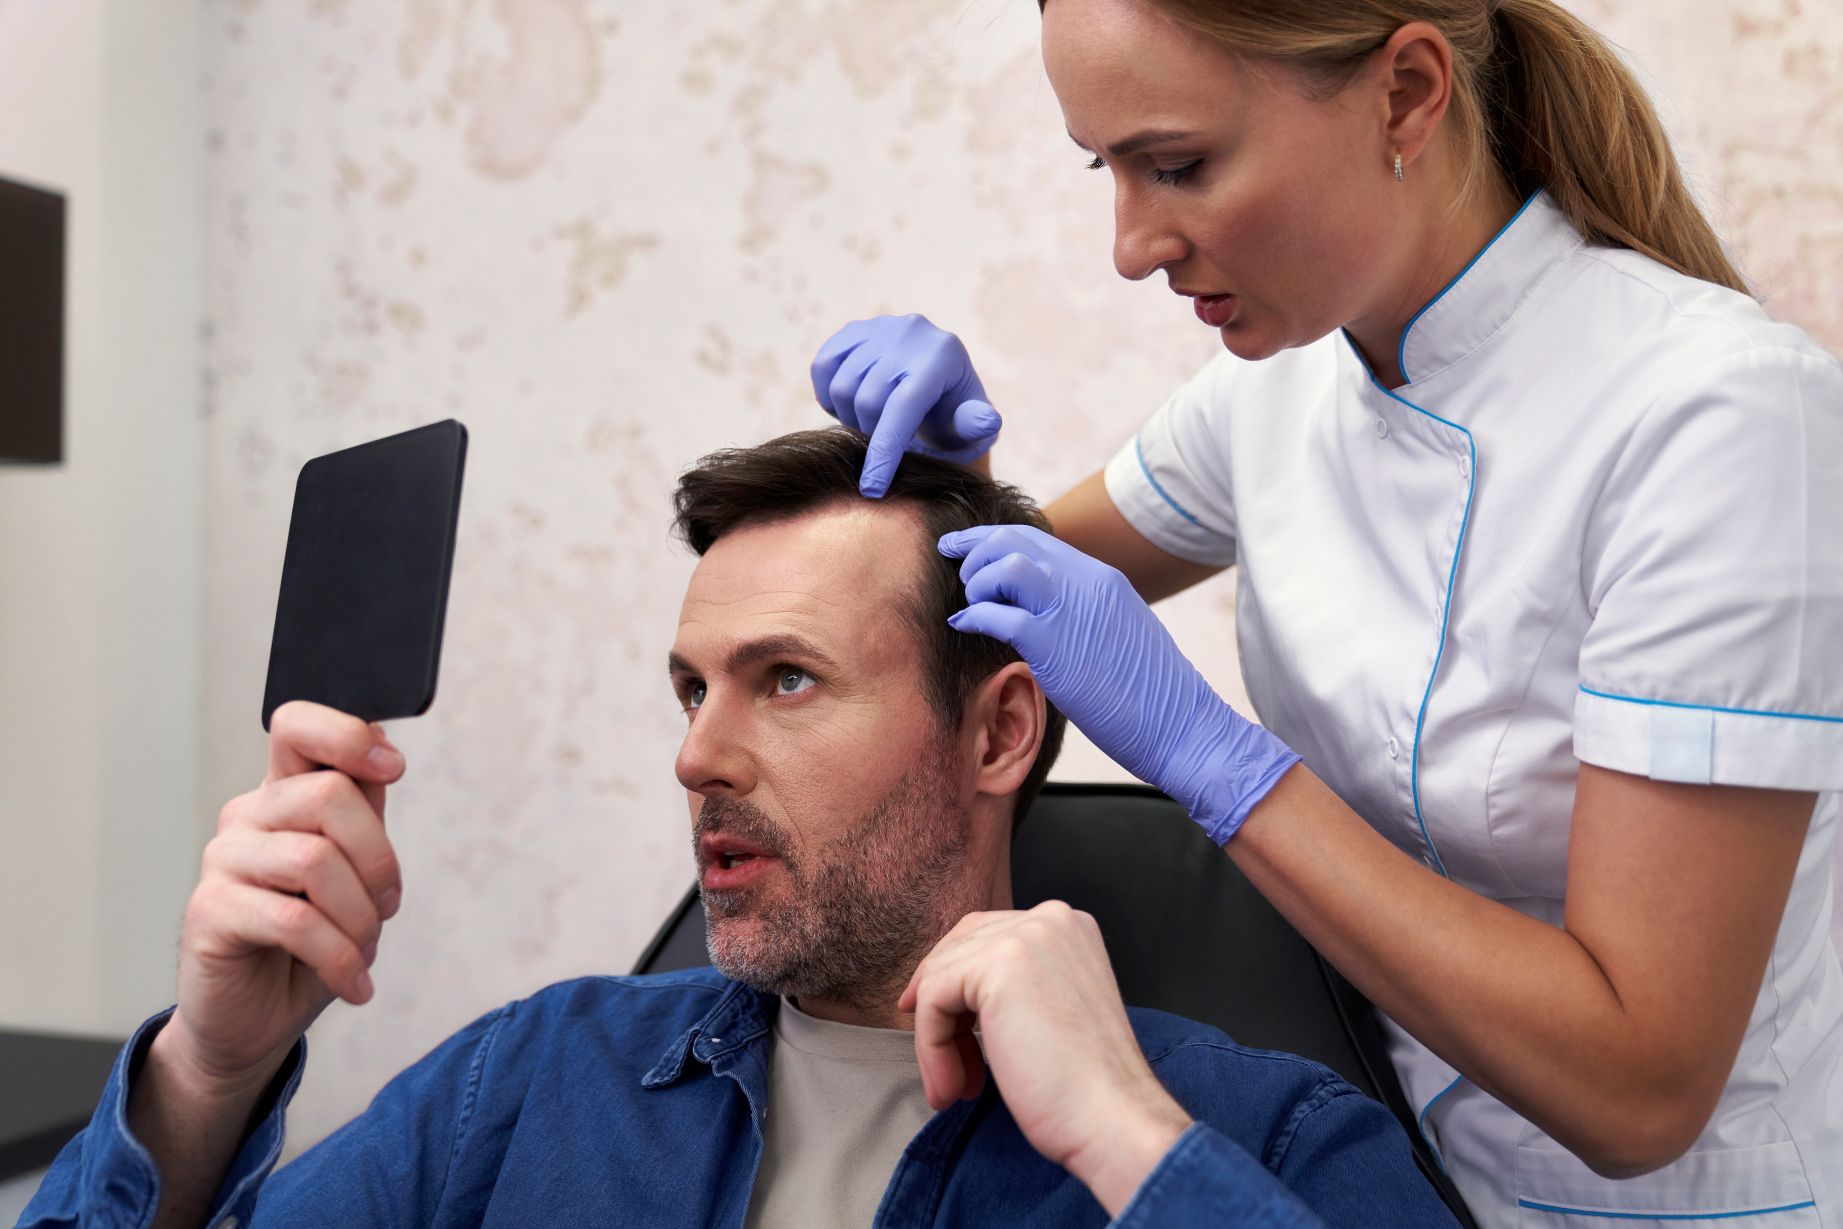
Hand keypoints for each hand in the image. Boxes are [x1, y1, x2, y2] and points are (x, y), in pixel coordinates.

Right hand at [162, 701, 405, 1092]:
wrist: (255, 1020)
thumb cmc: (308, 945)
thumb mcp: (351, 875)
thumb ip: (360, 815)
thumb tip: (383, 753)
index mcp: (284, 796)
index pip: (296, 727)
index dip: (347, 735)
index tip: (394, 767)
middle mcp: (248, 817)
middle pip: (328, 795)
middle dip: (378, 859)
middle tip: (386, 906)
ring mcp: (223, 861)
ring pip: (315, 860)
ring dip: (360, 916)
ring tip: (364, 949)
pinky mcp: (209, 912)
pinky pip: (295, 921)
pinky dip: (340, 957)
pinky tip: (353, 983)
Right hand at [810, 313, 1001, 496]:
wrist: (936, 381)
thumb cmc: (953, 414)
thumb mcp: (970, 425)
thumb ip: (976, 425)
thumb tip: (986, 421)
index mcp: (943, 355)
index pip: (904, 407)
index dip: (884, 451)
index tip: (871, 489)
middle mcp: (911, 332)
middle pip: (868, 400)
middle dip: (869, 436)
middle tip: (880, 446)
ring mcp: (880, 326)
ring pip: (842, 386)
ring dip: (848, 417)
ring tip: (869, 425)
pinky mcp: (855, 329)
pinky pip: (823, 365)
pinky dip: (827, 395)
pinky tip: (848, 406)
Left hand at [900, 903, 1192, 1215]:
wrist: (1112, 1118)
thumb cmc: (1086, 1087)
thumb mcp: (1050, 1012)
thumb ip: (1015, 987)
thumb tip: (951, 994)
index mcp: (1069, 927)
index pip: (988, 936)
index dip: (956, 983)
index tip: (943, 1030)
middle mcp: (1050, 919)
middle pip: (959, 947)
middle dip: (941, 1006)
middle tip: (942, 1062)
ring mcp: (1026, 935)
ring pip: (940, 977)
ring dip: (936, 1041)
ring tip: (953, 1088)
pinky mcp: (998, 964)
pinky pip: (933, 1001)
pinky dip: (931, 1049)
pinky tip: (952, 1088)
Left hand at [939, 524, 1299, 842]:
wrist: (1183, 727)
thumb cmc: (1152, 695)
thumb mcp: (1120, 634)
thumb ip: (1084, 614)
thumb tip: (1044, 615)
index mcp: (1103, 579)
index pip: (1036, 538)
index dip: (992, 538)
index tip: (964, 547)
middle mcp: (1087, 584)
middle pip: (1015, 540)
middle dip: (975, 549)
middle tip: (955, 569)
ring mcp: (1072, 611)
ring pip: (1006, 565)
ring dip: (978, 581)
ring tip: (972, 605)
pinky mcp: (1056, 647)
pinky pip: (998, 616)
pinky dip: (974, 617)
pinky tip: (964, 628)